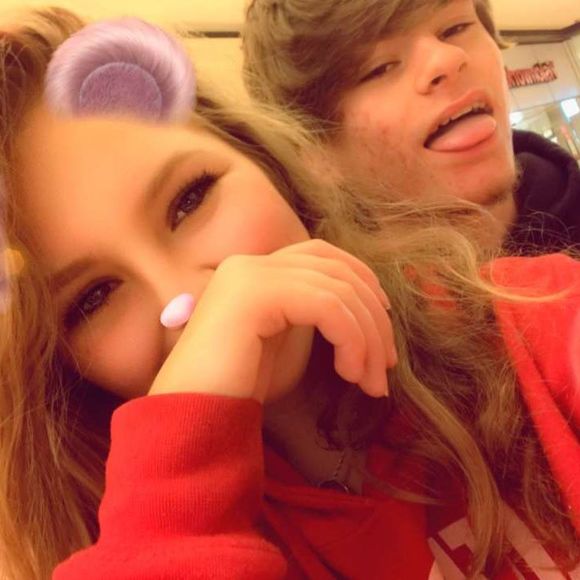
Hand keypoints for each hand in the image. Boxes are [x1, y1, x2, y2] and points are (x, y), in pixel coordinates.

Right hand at [149, 239, 396, 402]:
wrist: (192, 416)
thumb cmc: (236, 387)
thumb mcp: (282, 340)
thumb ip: (309, 311)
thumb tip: (366, 310)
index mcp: (254, 270)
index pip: (322, 255)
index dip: (362, 279)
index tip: (383, 319)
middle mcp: (250, 263)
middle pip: (337, 271)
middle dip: (373, 317)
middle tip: (386, 365)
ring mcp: (249, 275)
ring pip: (338, 290)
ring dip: (367, 338)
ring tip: (371, 382)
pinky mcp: (255, 294)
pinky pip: (327, 306)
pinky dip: (351, 339)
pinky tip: (349, 372)